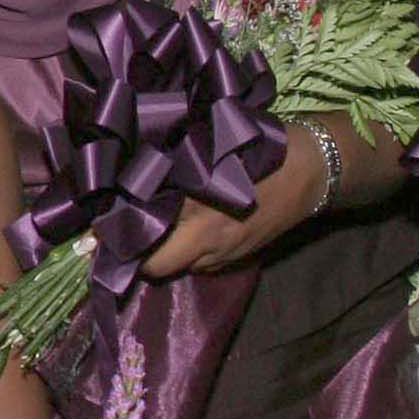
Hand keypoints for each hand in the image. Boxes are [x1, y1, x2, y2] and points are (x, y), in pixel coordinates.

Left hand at [139, 125, 328, 279]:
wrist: (316, 169)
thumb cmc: (263, 151)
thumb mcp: (213, 152)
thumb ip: (176, 170)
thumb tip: (134, 176)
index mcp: (200, 216)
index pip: (148, 242)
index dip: (122, 237)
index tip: (102, 225)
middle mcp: (211, 242)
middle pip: (159, 267)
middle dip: (141, 254)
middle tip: (127, 229)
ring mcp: (229, 253)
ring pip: (183, 266)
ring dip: (167, 253)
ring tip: (155, 227)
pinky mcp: (243, 256)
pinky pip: (205, 264)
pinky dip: (191, 252)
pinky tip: (189, 230)